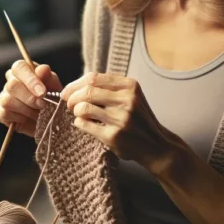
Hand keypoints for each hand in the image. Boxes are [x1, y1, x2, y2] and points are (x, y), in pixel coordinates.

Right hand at [0, 60, 62, 136]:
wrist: (49, 119)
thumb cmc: (51, 99)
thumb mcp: (54, 87)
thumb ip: (49, 78)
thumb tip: (42, 69)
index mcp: (23, 70)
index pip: (19, 67)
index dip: (30, 80)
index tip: (42, 93)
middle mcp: (11, 80)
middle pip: (12, 85)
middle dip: (30, 98)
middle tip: (43, 105)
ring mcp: (4, 95)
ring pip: (8, 100)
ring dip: (26, 109)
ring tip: (38, 114)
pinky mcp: (0, 111)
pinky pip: (5, 113)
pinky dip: (19, 118)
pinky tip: (27, 118)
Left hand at [61, 72, 176, 173]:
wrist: (156, 145)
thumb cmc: (138, 118)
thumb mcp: (131, 96)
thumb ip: (109, 88)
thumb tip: (76, 85)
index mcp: (130, 85)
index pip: (93, 77)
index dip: (76, 83)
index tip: (67, 90)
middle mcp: (127, 99)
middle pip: (87, 91)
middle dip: (72, 97)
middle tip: (68, 103)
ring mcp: (121, 118)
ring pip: (83, 108)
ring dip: (75, 111)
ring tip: (78, 114)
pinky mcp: (114, 136)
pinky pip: (85, 124)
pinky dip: (79, 123)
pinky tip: (84, 124)